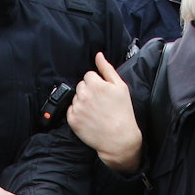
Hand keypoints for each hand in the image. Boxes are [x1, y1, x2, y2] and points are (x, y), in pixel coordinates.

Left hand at [67, 52, 140, 172]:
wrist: (119, 138)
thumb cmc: (123, 112)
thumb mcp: (120, 87)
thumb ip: (107, 69)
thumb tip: (98, 55)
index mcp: (95, 84)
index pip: (89, 75)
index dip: (98, 84)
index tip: (104, 94)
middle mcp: (83, 94)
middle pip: (81, 85)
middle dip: (89, 91)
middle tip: (100, 103)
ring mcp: (76, 107)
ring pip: (76, 98)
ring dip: (83, 102)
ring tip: (96, 112)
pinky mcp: (72, 119)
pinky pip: (71, 110)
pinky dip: (78, 113)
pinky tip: (89, 118)